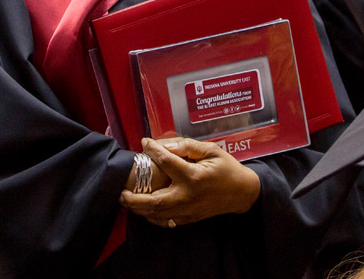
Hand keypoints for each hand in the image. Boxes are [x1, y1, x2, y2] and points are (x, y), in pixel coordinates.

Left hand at [119, 137, 260, 227]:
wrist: (241, 193)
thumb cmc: (227, 168)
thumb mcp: (212, 150)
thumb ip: (189, 147)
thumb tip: (167, 145)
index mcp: (193, 176)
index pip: (167, 161)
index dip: (153, 150)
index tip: (144, 142)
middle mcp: (187, 196)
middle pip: (153, 201)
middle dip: (133, 197)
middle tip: (121, 189)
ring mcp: (187, 211)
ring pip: (155, 214)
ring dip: (138, 208)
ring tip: (126, 199)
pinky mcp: (188, 219)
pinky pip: (164, 221)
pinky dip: (151, 217)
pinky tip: (144, 210)